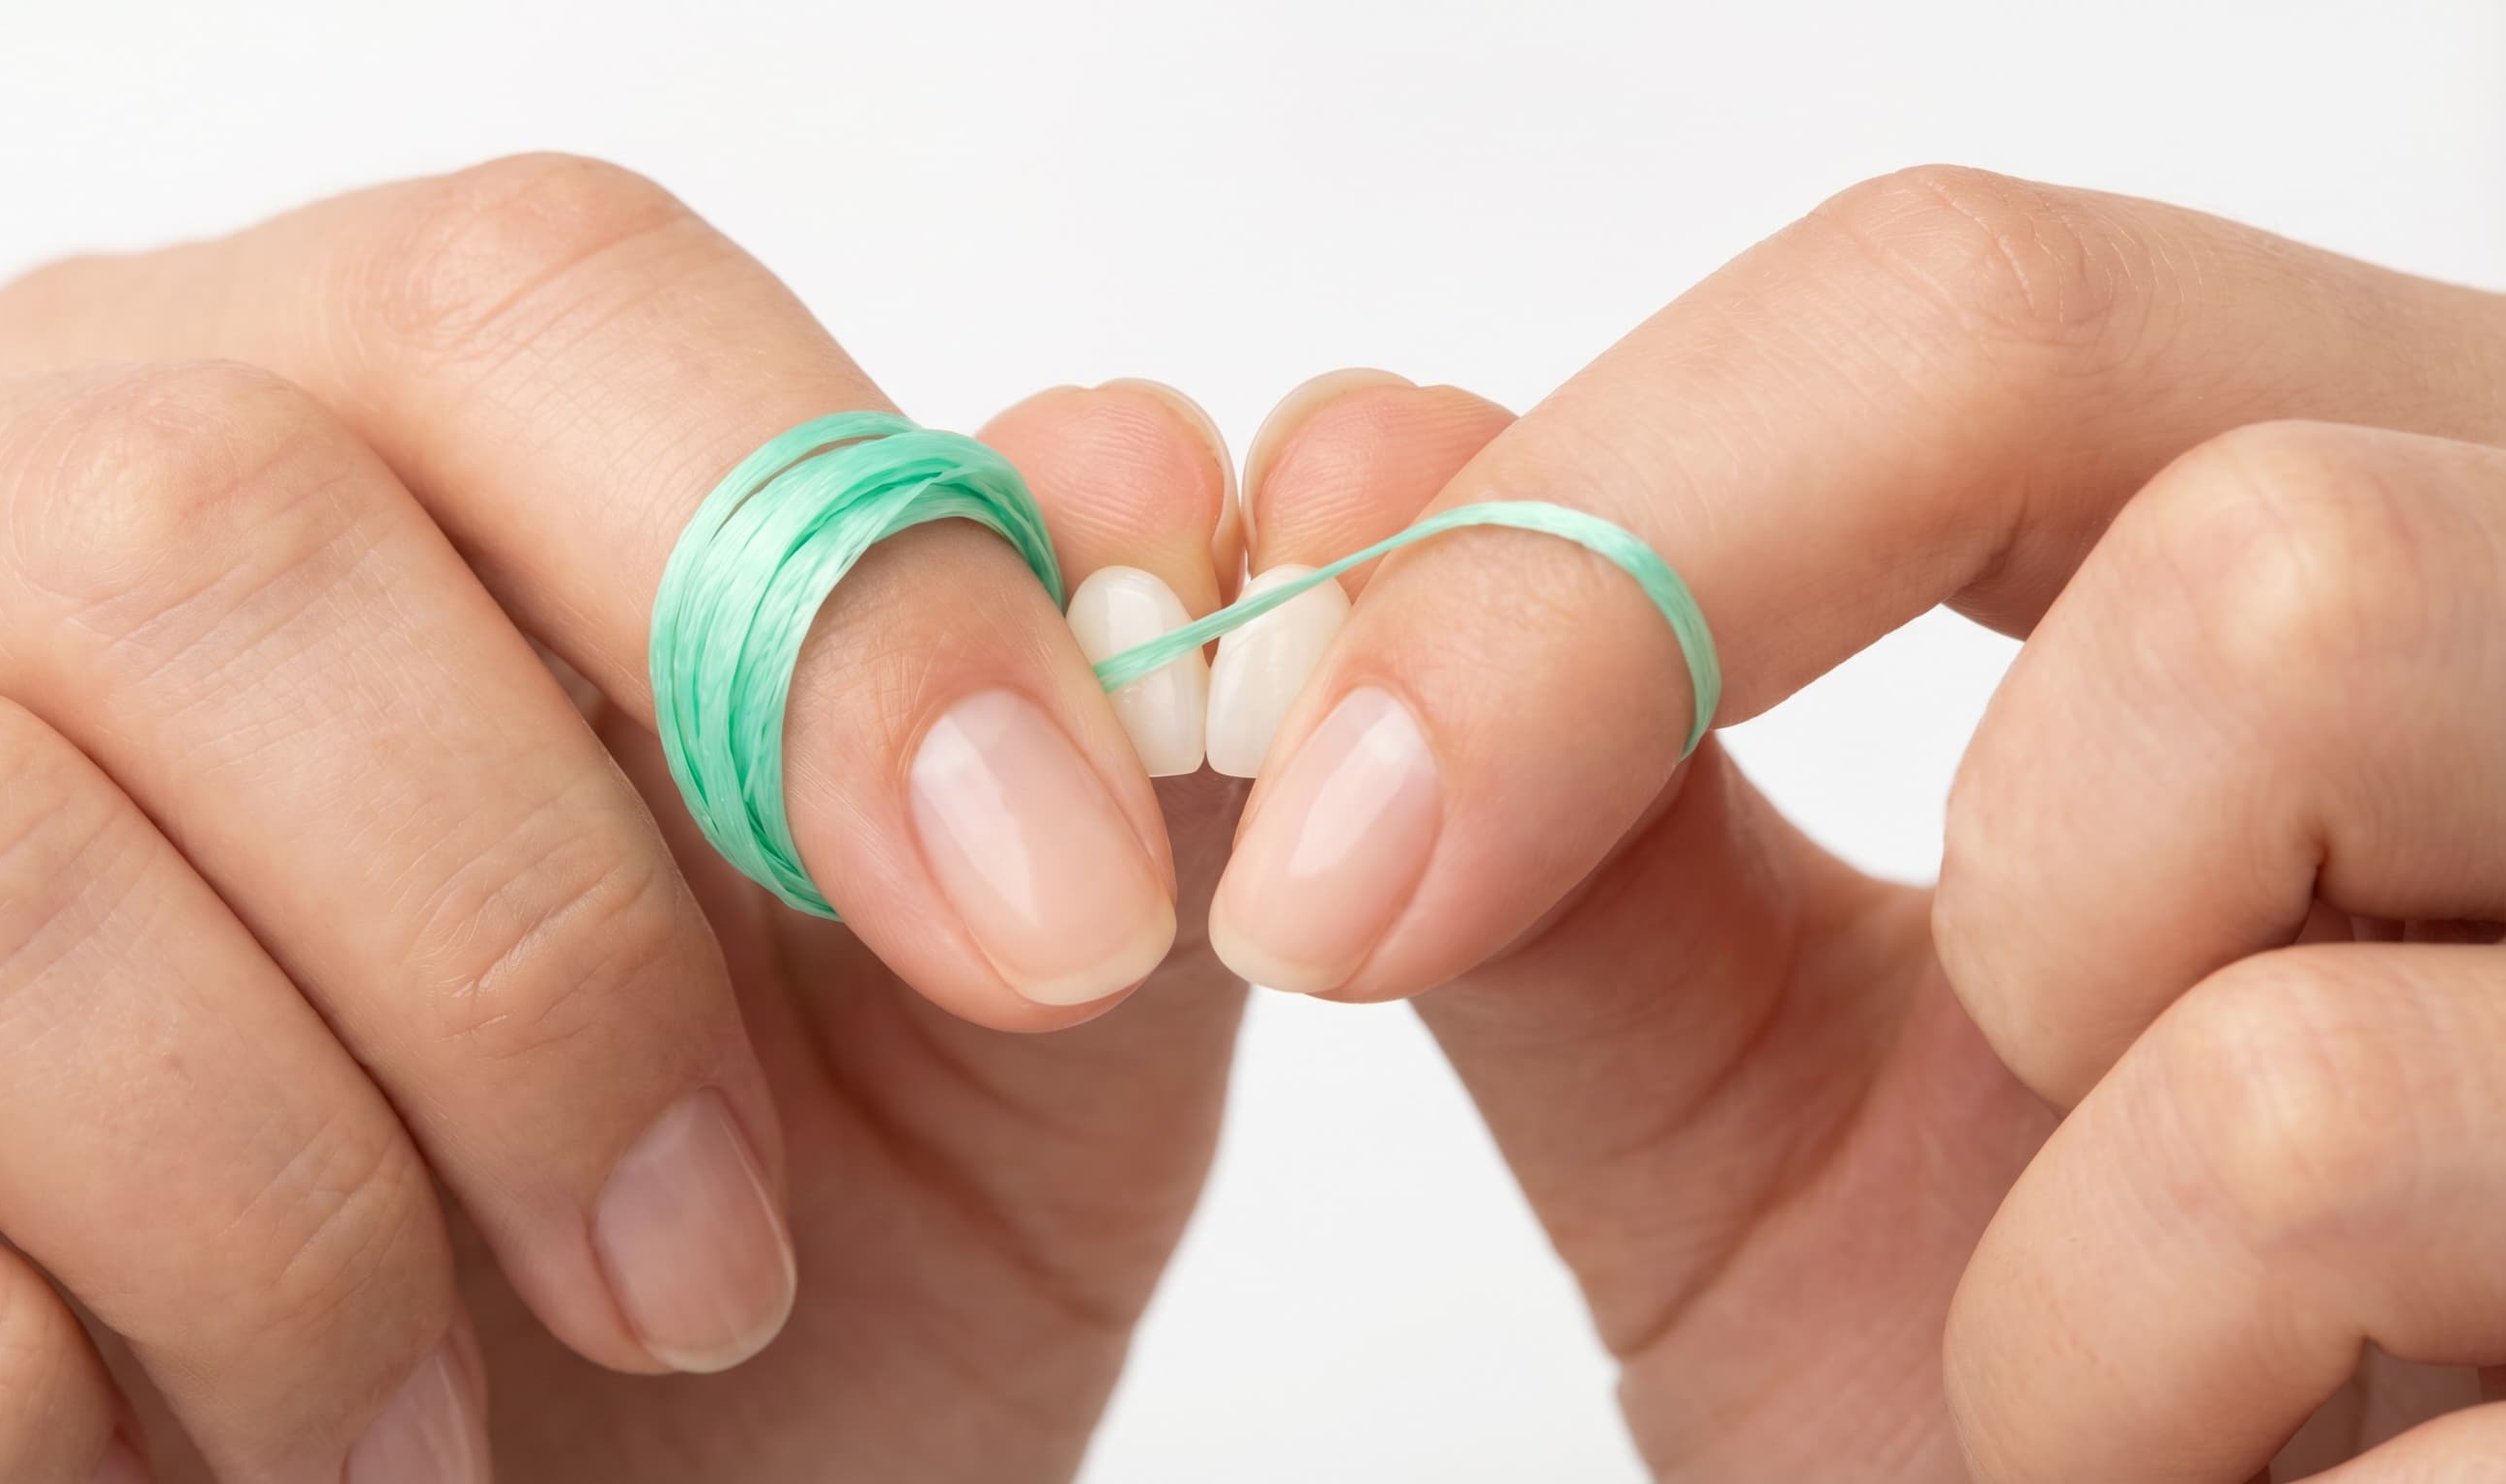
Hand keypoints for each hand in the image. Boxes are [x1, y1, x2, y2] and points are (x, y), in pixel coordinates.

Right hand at [0, 155, 1242, 1482]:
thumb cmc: (730, 1281)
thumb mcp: (983, 1052)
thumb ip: (1093, 776)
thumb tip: (1163, 489)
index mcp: (348, 433)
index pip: (535, 296)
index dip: (822, 581)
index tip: (1049, 908)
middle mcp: (8, 537)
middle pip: (214, 531)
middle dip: (537, 956)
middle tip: (703, 1261)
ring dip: (302, 1204)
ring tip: (445, 1404)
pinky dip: (76, 1399)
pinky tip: (206, 1463)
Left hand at [1219, 167, 2505, 1479]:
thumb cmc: (2026, 1377)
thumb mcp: (1750, 1075)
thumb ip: (1577, 805)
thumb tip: (1366, 483)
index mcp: (2387, 560)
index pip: (1989, 317)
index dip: (1608, 531)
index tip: (1337, 818)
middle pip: (2270, 573)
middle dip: (2012, 912)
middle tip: (2020, 1106)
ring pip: (2293, 1071)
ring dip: (2073, 1308)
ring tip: (2131, 1384)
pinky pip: (2383, 1367)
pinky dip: (2184, 1477)